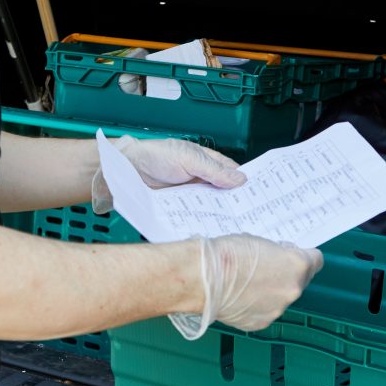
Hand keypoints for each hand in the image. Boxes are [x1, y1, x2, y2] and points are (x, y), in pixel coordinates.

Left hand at [92, 137, 245, 212]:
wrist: (125, 172)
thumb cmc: (154, 156)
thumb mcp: (188, 158)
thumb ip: (214, 170)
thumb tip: (240, 179)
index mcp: (206, 161)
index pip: (232, 172)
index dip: (244, 183)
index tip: (259, 196)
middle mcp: (200, 179)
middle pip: (223, 193)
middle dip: (235, 203)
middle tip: (250, 216)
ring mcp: (190, 195)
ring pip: (211, 206)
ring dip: (220, 214)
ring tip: (234, 226)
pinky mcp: (179, 208)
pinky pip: (195, 215)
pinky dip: (203, 221)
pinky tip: (211, 228)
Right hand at [169, 234, 323, 339]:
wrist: (202, 279)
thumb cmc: (226, 255)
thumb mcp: (259, 242)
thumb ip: (277, 253)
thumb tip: (279, 259)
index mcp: (296, 265)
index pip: (316, 260)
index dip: (302, 256)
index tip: (290, 255)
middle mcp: (292, 290)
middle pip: (300, 281)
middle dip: (286, 275)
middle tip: (265, 267)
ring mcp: (277, 309)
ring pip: (281, 298)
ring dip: (271, 291)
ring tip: (246, 283)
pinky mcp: (261, 323)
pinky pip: (266, 311)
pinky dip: (257, 305)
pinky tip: (240, 296)